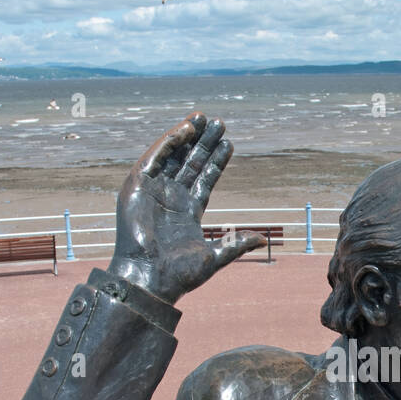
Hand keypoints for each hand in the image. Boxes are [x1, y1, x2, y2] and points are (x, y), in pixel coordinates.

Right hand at [108, 112, 264, 302]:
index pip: (204, 180)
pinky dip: (169, 141)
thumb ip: (236, 244)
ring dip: (187, 136)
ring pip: (173, 156)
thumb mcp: (214, 256)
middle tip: (220, 123)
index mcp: (186, 213)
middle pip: (190, 163)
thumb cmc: (179, 275)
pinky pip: (154, 157)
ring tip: (204, 118)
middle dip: (205, 143)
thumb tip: (263, 239)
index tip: (229, 143)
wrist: (148, 280)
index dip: (216, 162)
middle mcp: (170, 199)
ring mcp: (153, 191)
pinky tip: (186, 129)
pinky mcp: (137, 186)